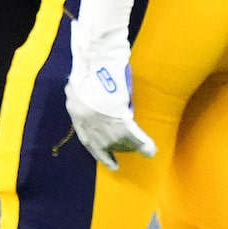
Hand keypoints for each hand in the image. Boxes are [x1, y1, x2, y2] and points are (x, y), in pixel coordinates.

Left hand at [66, 16, 155, 172]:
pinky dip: (143, 144)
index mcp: (76, 109)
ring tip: (139, 153)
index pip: (84, 133)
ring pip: (116, 141)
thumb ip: (79, 86)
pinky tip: (151, 151)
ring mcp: (102, 122)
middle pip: (99, 143)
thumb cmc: (88, 65)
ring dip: (128, 147)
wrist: (95, 62)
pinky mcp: (120, 121)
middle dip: (106, 154)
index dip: (92, 144)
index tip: (98, 153)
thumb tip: (78, 84)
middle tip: (113, 166)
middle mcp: (86, 121)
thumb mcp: (79, 79)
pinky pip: (133, 136)